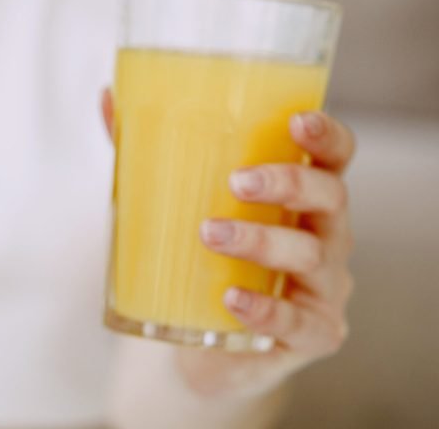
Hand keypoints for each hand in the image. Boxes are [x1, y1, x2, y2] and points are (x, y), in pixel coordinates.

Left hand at [102, 92, 355, 396]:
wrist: (201, 344)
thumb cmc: (202, 260)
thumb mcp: (177, 205)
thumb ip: (147, 153)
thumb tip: (109, 98)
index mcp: (302, 197)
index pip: (333, 158)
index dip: (326, 136)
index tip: (297, 122)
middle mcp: (325, 236)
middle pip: (330, 197)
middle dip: (290, 183)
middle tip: (238, 182)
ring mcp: (323, 287)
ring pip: (312, 256)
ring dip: (262, 241)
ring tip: (210, 234)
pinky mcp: (312, 333)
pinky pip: (298, 322)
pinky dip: (265, 309)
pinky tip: (231, 298)